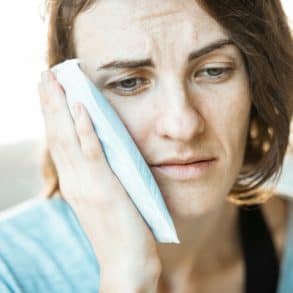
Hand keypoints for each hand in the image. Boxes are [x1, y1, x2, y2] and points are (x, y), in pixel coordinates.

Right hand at [38, 70, 161, 290]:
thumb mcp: (103, 200)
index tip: (50, 92)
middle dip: (49, 103)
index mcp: (75, 182)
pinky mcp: (105, 187)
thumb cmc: (118, 231)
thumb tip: (99, 158)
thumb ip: (97, 178)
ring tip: (54, 80)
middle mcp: (75, 180)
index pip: (59, 141)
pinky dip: (83, 129)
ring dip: (60, 107)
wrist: (125, 262)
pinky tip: (79, 107)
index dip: (52, 115)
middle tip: (45, 75)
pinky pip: (92, 152)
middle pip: (57, 134)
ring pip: (68, 137)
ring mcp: (87, 183)